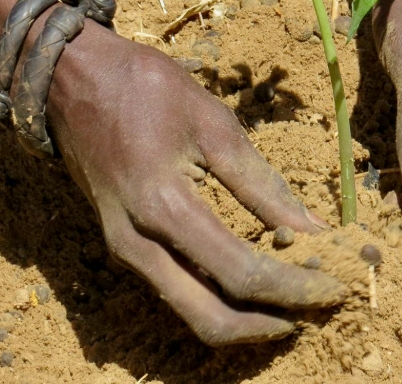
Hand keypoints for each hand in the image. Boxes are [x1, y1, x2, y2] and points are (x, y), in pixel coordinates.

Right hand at [0, 0, 344, 344]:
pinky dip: (218, 297)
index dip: (293, 288)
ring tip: (295, 297)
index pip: (240, 273)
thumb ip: (260, 181)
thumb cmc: (142, 86)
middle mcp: (136, 242)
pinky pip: (174, 290)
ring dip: (245, 317)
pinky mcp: (121, 244)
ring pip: (190, 312)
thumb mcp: (210, 121)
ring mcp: (123, 249)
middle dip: (271, 324)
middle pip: (210, 318)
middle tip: (318, 308)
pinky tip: (254, 278)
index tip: (334, 286)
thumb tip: (313, 228)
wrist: (66, 77)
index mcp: (162, 204)